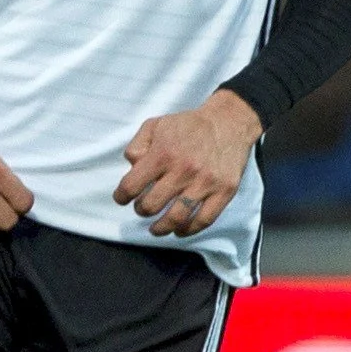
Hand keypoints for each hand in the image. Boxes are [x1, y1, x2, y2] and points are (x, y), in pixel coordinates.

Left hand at [114, 89, 259, 238]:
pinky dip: (188, 230)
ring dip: (160, 227)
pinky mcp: (224, 191)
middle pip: (151, 205)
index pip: (132, 186)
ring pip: (176, 218)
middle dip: (141, 210)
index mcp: (163, 153)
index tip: (122, 198)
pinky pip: (204, 220)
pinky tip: (179, 230)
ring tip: (156, 228)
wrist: (228, 121)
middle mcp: (183, 170)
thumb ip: (137, 145)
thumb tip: (131, 168)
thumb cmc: (188, 125)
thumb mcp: (155, 125)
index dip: (121, 196)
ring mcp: (205, 183)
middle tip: (143, 207)